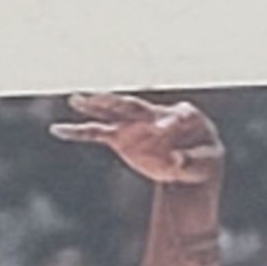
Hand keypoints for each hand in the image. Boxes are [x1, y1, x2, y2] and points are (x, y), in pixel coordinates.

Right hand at [51, 93, 224, 190]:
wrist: (192, 168)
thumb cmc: (204, 159)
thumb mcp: (207, 163)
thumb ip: (192, 161)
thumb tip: (175, 160)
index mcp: (182, 116)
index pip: (175, 116)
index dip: (171, 123)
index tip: (167, 130)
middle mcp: (154, 116)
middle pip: (134, 107)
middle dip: (116, 102)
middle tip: (98, 97)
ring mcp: (136, 127)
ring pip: (112, 114)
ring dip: (94, 106)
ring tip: (74, 99)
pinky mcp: (123, 140)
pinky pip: (97, 133)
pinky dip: (79, 132)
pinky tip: (59, 129)